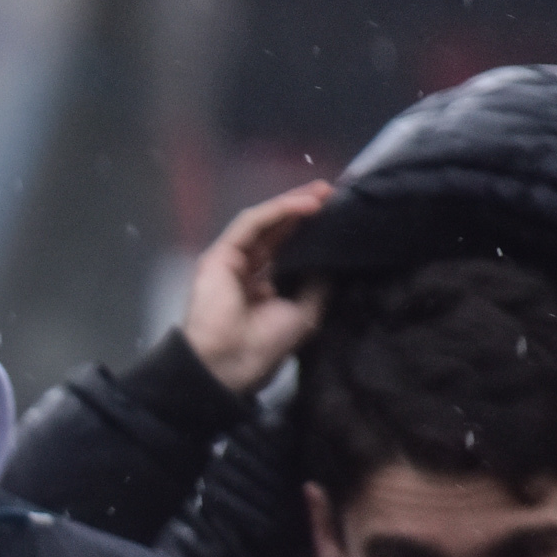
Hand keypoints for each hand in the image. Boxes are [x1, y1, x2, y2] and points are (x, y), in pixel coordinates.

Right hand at [181, 181, 333, 392]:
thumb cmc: (262, 346)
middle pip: (276, 231)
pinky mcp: (219, 254)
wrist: (228, 363)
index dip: (310, 232)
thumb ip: (317, 284)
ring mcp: (231, 261)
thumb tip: (333, 260)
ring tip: (323, 193)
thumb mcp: (304, 314)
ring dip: (294, 204)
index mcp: (264, 288)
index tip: (337, 216)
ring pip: (264, 222)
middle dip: (304, 210)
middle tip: (333, 193)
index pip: (288, 250)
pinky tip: (305, 205)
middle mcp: (247, 271)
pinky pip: (251, 224)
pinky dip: (278, 210)